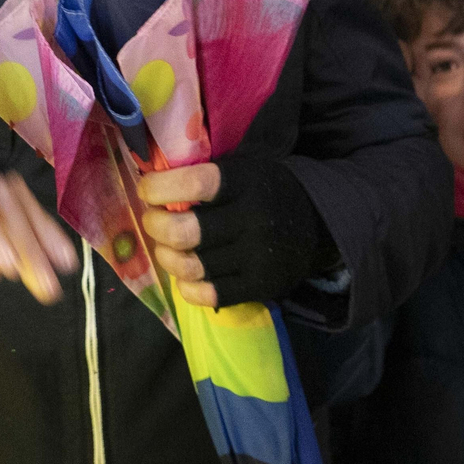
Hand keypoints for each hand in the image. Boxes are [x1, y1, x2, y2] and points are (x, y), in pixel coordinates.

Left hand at [138, 156, 334, 309]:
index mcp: (245, 183)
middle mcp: (254, 220)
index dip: (160, 188)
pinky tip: (186, 274)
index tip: (147, 191)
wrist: (316, 222)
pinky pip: (207, 294)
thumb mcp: (240, 168)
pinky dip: (186, 286)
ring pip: (190, 266)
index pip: (195, 184)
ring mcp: (258, 258)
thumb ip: (200, 173)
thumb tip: (148, 180)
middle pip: (182, 232)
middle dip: (155, 225)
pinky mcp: (261, 287)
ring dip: (167, 257)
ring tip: (167, 248)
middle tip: (153, 220)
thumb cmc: (261, 190)